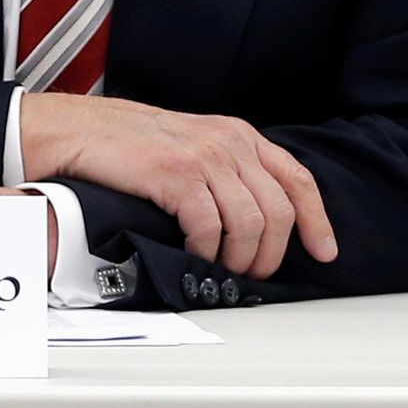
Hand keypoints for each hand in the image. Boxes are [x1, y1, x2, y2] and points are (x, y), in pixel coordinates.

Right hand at [17, 92, 334, 280]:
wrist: (82, 132)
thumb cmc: (133, 146)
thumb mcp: (194, 146)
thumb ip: (228, 170)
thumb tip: (257, 219)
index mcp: (241, 136)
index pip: (298, 180)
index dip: (317, 221)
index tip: (325, 252)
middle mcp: (230, 143)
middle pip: (279, 210)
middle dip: (272, 253)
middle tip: (253, 275)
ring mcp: (205, 157)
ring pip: (251, 223)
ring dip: (241, 258)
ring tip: (223, 271)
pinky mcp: (177, 175)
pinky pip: (210, 226)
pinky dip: (207, 250)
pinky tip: (194, 253)